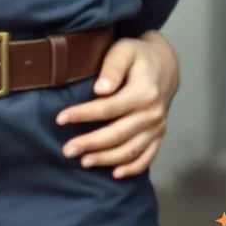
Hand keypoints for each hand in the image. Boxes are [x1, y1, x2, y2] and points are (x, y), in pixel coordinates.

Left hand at [55, 31, 179, 178]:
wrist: (164, 65)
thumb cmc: (138, 55)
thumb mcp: (124, 51)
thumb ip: (112, 68)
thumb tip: (100, 89)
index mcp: (143, 93)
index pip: (108, 108)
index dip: (83, 115)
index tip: (60, 119)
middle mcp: (152, 114)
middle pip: (117, 134)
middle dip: (90, 143)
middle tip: (67, 150)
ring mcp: (157, 128)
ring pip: (130, 150)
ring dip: (106, 159)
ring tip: (83, 161)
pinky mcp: (159, 136)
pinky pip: (147, 157)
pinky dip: (132, 168)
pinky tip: (114, 174)